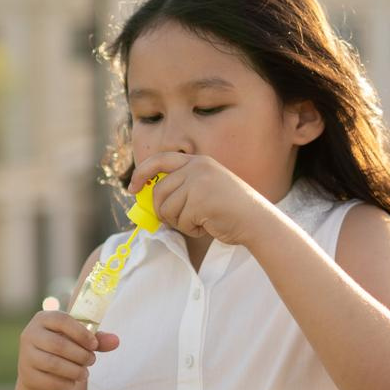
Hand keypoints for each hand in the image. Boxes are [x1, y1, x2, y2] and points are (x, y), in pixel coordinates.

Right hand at [17, 310, 120, 389]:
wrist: (41, 370)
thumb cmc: (64, 349)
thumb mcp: (80, 340)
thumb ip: (97, 339)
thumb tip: (116, 341)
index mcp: (43, 318)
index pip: (62, 320)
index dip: (81, 333)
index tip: (94, 345)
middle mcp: (30, 334)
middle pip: (59, 345)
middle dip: (81, 355)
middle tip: (92, 360)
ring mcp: (25, 355)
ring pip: (54, 364)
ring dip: (75, 371)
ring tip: (84, 373)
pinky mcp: (26, 374)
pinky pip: (49, 381)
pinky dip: (66, 384)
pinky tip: (72, 382)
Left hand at [132, 152, 274, 247]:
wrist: (256, 220)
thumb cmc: (230, 210)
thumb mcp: (205, 187)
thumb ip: (182, 186)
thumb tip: (146, 198)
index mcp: (198, 161)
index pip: (160, 159)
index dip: (142, 173)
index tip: (133, 188)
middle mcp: (197, 167)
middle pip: (159, 191)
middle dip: (162, 210)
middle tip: (178, 220)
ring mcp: (198, 182)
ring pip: (166, 208)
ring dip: (180, 222)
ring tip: (201, 221)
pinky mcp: (200, 201)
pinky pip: (180, 221)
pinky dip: (191, 229)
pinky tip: (207, 225)